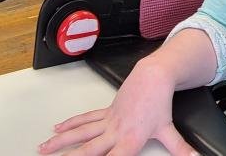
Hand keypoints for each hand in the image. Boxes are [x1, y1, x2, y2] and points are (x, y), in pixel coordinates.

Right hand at [37, 59, 197, 155]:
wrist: (153, 77)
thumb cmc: (160, 104)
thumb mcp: (170, 132)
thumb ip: (182, 150)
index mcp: (129, 141)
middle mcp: (115, 132)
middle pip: (87, 150)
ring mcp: (107, 121)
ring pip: (79, 133)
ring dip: (60, 142)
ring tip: (43, 148)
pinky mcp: (105, 112)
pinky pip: (84, 120)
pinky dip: (69, 125)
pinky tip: (57, 129)